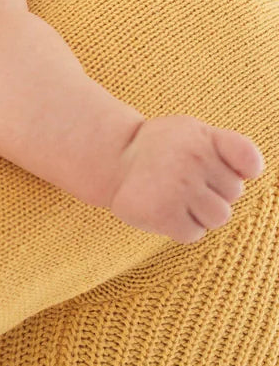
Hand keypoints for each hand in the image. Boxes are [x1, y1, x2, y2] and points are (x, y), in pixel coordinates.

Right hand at [110, 116, 264, 242]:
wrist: (114, 159)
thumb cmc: (161, 147)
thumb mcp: (192, 132)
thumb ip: (228, 146)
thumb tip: (251, 173)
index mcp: (202, 138)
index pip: (249, 159)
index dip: (244, 169)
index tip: (230, 169)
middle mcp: (192, 160)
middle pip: (233, 193)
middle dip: (213, 190)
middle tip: (184, 179)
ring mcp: (177, 188)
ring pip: (218, 217)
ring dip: (200, 212)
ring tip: (176, 196)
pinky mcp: (162, 214)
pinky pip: (194, 233)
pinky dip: (181, 226)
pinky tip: (165, 208)